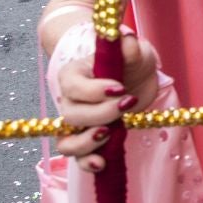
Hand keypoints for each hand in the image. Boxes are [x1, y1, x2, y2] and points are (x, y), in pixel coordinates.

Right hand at [51, 34, 160, 173]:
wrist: (135, 78)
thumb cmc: (130, 60)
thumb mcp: (134, 50)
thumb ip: (128, 46)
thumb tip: (126, 39)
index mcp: (74, 75)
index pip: (73, 86)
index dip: (95, 91)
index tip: (120, 88)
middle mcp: (70, 101)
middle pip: (72, 115)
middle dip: (101, 114)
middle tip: (127, 104)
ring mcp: (78, 124)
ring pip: (67, 141)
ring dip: (87, 143)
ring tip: (110, 134)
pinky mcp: (89, 140)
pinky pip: (78, 158)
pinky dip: (87, 163)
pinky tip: (102, 163)